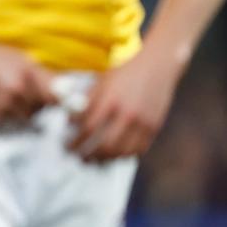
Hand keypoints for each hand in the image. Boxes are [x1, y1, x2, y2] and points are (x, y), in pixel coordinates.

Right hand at [0, 38, 56, 124]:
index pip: (57, 97)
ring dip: (25, 111)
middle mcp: (18, 90)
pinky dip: (9, 116)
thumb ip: (44, 75)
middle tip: (26, 94)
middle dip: (40, 104)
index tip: (61, 103)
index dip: (60, 101)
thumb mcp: (22, 60)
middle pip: (43, 108)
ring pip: (28, 117)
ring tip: (12, 96)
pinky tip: (0, 102)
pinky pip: (11, 122)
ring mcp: (5, 104)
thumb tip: (69, 90)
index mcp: (29, 74)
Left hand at [68, 46, 179, 161]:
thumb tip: (72, 120)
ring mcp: (143, 123)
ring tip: (95, 160)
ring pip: (122, 151)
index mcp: (111, 100)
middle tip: (78, 156)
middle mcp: (128, 113)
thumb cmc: (127, 72)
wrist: (158, 65)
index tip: (68, 144)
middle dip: (88, 154)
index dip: (75, 139)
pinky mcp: (154, 127)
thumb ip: (88, 100)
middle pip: (105, 145)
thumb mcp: (103, 81)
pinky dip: (124, 156)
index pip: (88, 128)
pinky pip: (138, 150)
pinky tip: (115, 155)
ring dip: (106, 159)